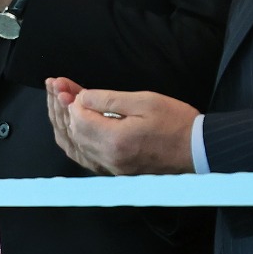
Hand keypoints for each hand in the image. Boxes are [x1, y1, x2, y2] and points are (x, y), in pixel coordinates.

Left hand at [43, 78, 198, 174]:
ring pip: (74, 146)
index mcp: (116, 140)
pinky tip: (67, 127)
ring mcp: (112, 168)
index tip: (64, 83)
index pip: (78, 119)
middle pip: (72, 132)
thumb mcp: (143, 101)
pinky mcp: (115, 171)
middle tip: (55, 85)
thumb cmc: (176, 122)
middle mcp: (109, 158)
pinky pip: (84, 158)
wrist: (197, 149)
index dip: (69, 99)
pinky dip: (72, 141)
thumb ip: (108, 100)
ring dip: (62, 122)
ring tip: (56, 101)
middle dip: (61, 106)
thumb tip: (80, 98)